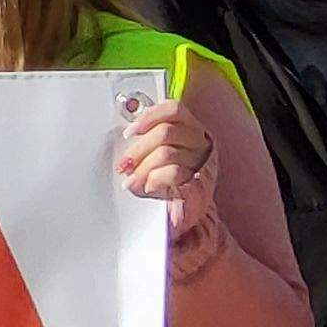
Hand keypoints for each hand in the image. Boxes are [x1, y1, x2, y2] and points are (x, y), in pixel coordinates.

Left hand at [114, 97, 219, 245]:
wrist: (177, 216)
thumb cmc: (162, 182)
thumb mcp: (152, 154)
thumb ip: (144, 139)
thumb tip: (125, 133)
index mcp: (189, 129)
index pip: (174, 110)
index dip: (150, 116)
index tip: (131, 132)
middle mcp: (199, 142)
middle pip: (166, 132)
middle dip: (139, 149)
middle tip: (125, 164)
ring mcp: (201, 163)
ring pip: (167, 153)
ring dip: (143, 168)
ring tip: (132, 181)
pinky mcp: (200, 183)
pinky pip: (173, 172)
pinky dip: (155, 179)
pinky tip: (149, 187)